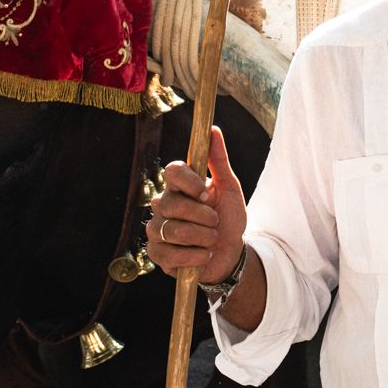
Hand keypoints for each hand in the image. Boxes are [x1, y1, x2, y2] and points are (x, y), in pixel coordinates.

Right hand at [146, 126, 248, 284]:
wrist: (230, 252)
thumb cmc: (227, 217)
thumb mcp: (229, 188)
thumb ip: (219, 161)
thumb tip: (213, 130)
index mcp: (179, 185)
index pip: (172, 171)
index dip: (189, 182)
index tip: (206, 193)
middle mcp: (162, 204)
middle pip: (171, 203)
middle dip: (202, 216)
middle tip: (215, 222)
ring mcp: (156, 229)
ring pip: (172, 230)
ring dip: (202, 237)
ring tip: (211, 239)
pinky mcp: (156, 253)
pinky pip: (170, 254)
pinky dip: (194, 257)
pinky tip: (203, 255)